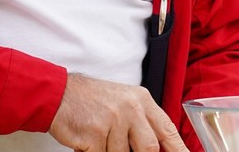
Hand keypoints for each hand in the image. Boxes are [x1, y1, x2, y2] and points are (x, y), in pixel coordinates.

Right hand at [49, 73, 187, 151]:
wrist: (60, 93)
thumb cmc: (92, 100)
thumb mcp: (124, 101)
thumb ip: (142, 121)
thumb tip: (158, 146)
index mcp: (141, 100)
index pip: (167, 129)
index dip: (178, 148)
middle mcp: (130, 108)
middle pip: (149, 147)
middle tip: (129, 149)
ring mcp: (113, 121)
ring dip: (111, 151)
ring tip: (101, 138)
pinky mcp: (95, 134)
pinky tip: (89, 141)